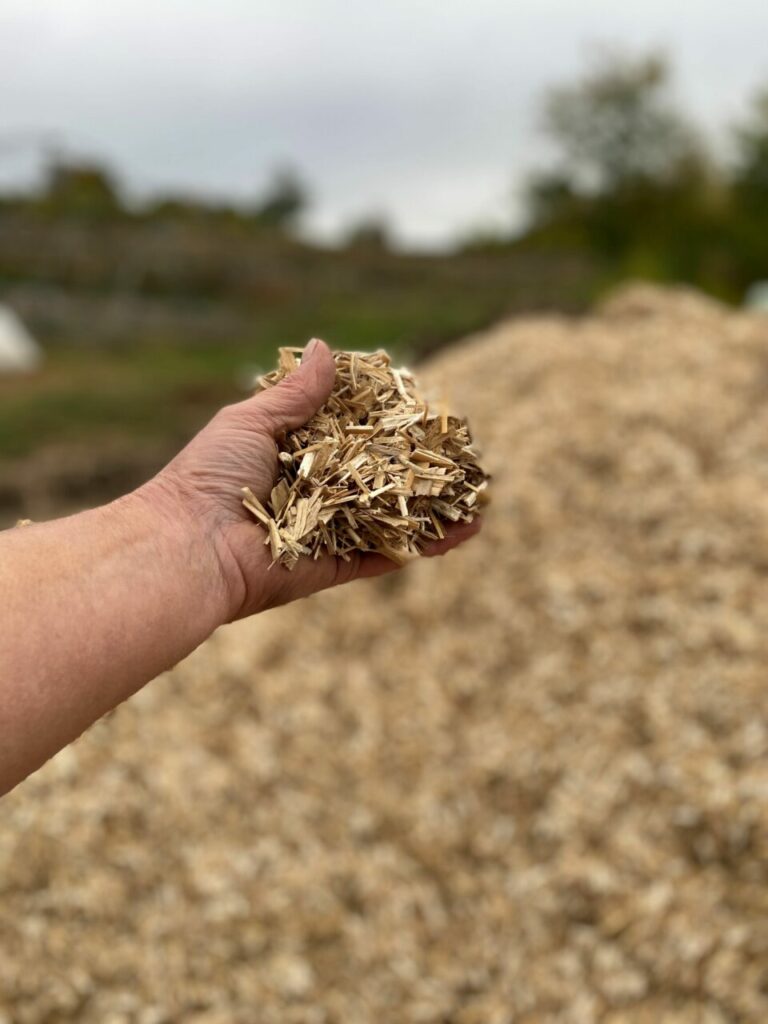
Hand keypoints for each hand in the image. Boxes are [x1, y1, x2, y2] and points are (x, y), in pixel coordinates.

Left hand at [139, 338, 480, 620]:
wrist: (189, 545)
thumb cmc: (211, 475)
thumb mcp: (252, 421)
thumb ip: (296, 393)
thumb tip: (326, 345)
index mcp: (296, 454)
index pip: (355, 435)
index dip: (391, 424)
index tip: (429, 410)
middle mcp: (317, 493)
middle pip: (381, 477)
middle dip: (423, 468)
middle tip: (466, 454)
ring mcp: (328, 532)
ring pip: (391, 517)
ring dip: (435, 507)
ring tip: (478, 495)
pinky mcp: (334, 567)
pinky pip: (385, 555)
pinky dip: (424, 545)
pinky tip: (463, 531)